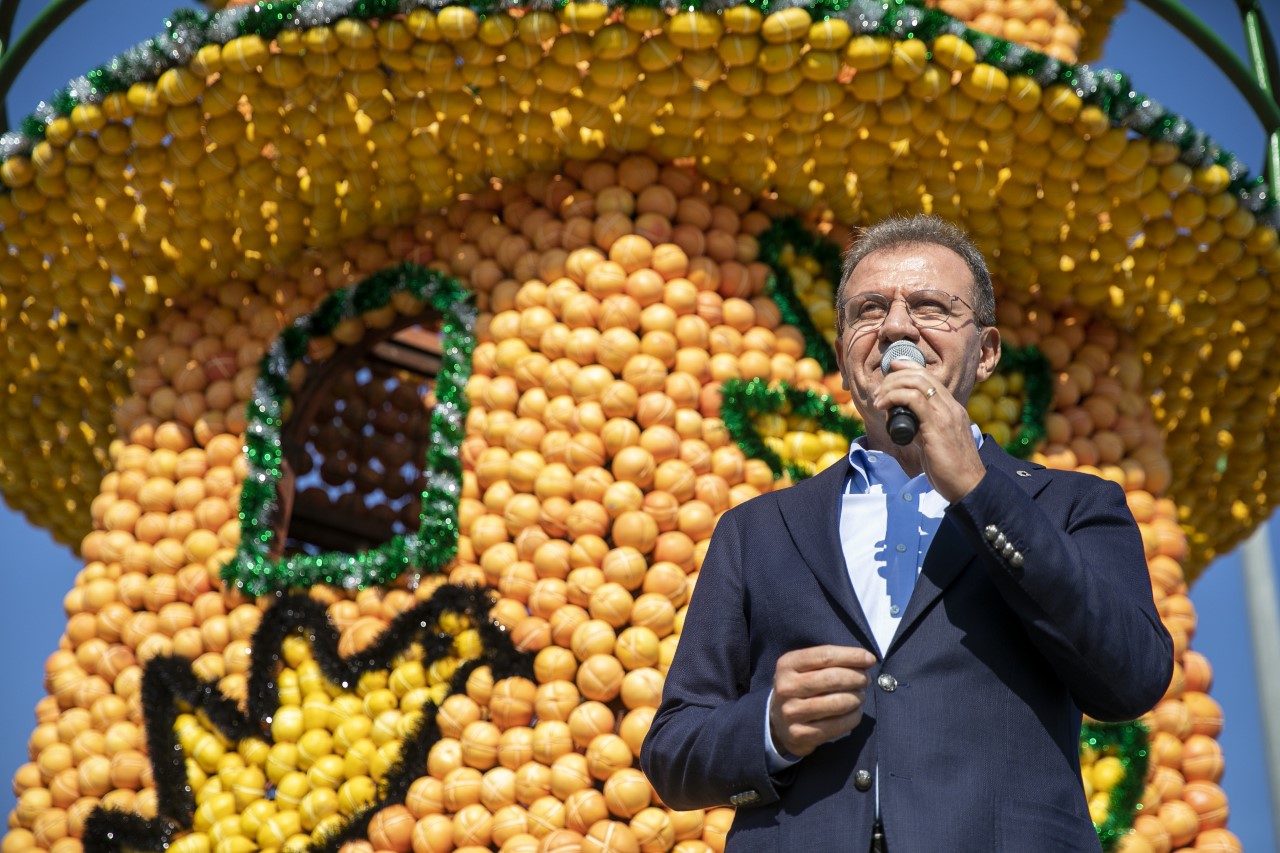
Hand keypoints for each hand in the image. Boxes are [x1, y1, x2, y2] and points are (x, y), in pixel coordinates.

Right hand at [769, 645, 876, 757]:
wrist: (777, 721)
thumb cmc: (801, 687)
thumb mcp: (806, 668)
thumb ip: (831, 660)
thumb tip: (866, 660)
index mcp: (787, 664)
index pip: (825, 655)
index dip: (852, 656)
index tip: (870, 659)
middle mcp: (786, 687)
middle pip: (832, 678)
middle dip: (857, 677)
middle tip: (866, 680)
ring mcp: (791, 712)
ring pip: (836, 703)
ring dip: (856, 698)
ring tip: (860, 696)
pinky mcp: (799, 734)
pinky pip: (836, 726)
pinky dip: (853, 718)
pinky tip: (855, 712)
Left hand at [874, 360, 986, 501]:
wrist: (968, 486)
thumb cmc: (950, 469)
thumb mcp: (936, 442)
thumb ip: (923, 429)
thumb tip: (904, 424)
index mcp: (952, 409)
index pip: (929, 378)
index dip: (908, 369)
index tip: (890, 373)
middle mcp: (950, 407)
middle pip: (921, 375)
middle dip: (894, 377)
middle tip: (878, 392)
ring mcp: (946, 414)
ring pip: (917, 382)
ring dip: (891, 387)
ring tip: (878, 400)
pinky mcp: (938, 424)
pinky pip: (914, 399)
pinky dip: (894, 397)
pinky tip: (883, 407)